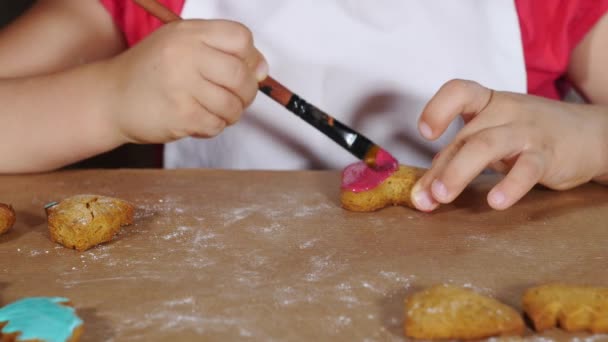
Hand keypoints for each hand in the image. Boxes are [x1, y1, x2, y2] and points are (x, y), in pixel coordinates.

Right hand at [106, 19, 267, 143]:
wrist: (110, 99)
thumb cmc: (151, 73)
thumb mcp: (181, 47)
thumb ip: (221, 52)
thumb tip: (262, 69)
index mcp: (188, 32)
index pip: (241, 37)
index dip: (250, 56)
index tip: (244, 69)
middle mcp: (185, 54)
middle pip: (242, 74)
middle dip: (247, 92)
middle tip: (235, 97)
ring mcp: (182, 85)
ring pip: (233, 104)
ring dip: (231, 113)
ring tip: (214, 110)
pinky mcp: (180, 115)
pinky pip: (217, 125)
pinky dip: (213, 126)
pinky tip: (197, 119)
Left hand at [411, 79, 607, 210]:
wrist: (591, 135)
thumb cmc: (529, 136)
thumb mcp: (493, 134)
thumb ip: (460, 155)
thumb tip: (426, 186)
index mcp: (488, 102)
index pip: (458, 91)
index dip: (438, 108)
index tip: (425, 133)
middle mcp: (505, 111)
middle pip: (466, 135)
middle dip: (440, 168)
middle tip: (422, 197)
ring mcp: (527, 131)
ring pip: (487, 145)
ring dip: (459, 172)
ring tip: (442, 196)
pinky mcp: (548, 154)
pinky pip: (527, 168)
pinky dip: (510, 186)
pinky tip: (495, 202)